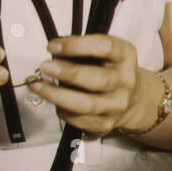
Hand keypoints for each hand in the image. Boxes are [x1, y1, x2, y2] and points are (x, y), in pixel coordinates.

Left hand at [29, 34, 146, 137]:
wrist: (133, 99)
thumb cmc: (110, 70)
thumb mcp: (104, 52)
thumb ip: (81, 49)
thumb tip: (53, 52)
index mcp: (125, 56)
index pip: (105, 47)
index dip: (77, 46)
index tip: (53, 46)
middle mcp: (125, 81)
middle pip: (97, 80)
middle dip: (68, 73)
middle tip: (46, 67)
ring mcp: (117, 105)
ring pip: (85, 105)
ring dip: (57, 95)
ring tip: (38, 85)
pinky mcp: (106, 124)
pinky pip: (79, 120)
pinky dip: (62, 110)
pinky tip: (53, 101)